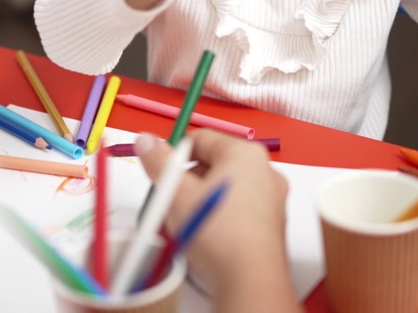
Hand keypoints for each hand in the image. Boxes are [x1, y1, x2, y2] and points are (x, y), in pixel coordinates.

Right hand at [134, 130, 298, 311]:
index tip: (161, 173)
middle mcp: (265, 171)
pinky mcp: (273, 225)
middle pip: (215, 164)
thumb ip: (159, 161)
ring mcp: (273, 199)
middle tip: (170, 200)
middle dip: (187, 180)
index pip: (202, 138)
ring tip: (184, 222)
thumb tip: (145, 138)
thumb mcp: (176, 192)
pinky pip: (239, 210)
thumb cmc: (215, 229)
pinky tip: (205, 236)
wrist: (250, 279)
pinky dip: (220, 217)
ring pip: (226, 190)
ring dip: (201, 200)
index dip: (175, 153)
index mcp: (245, 153)